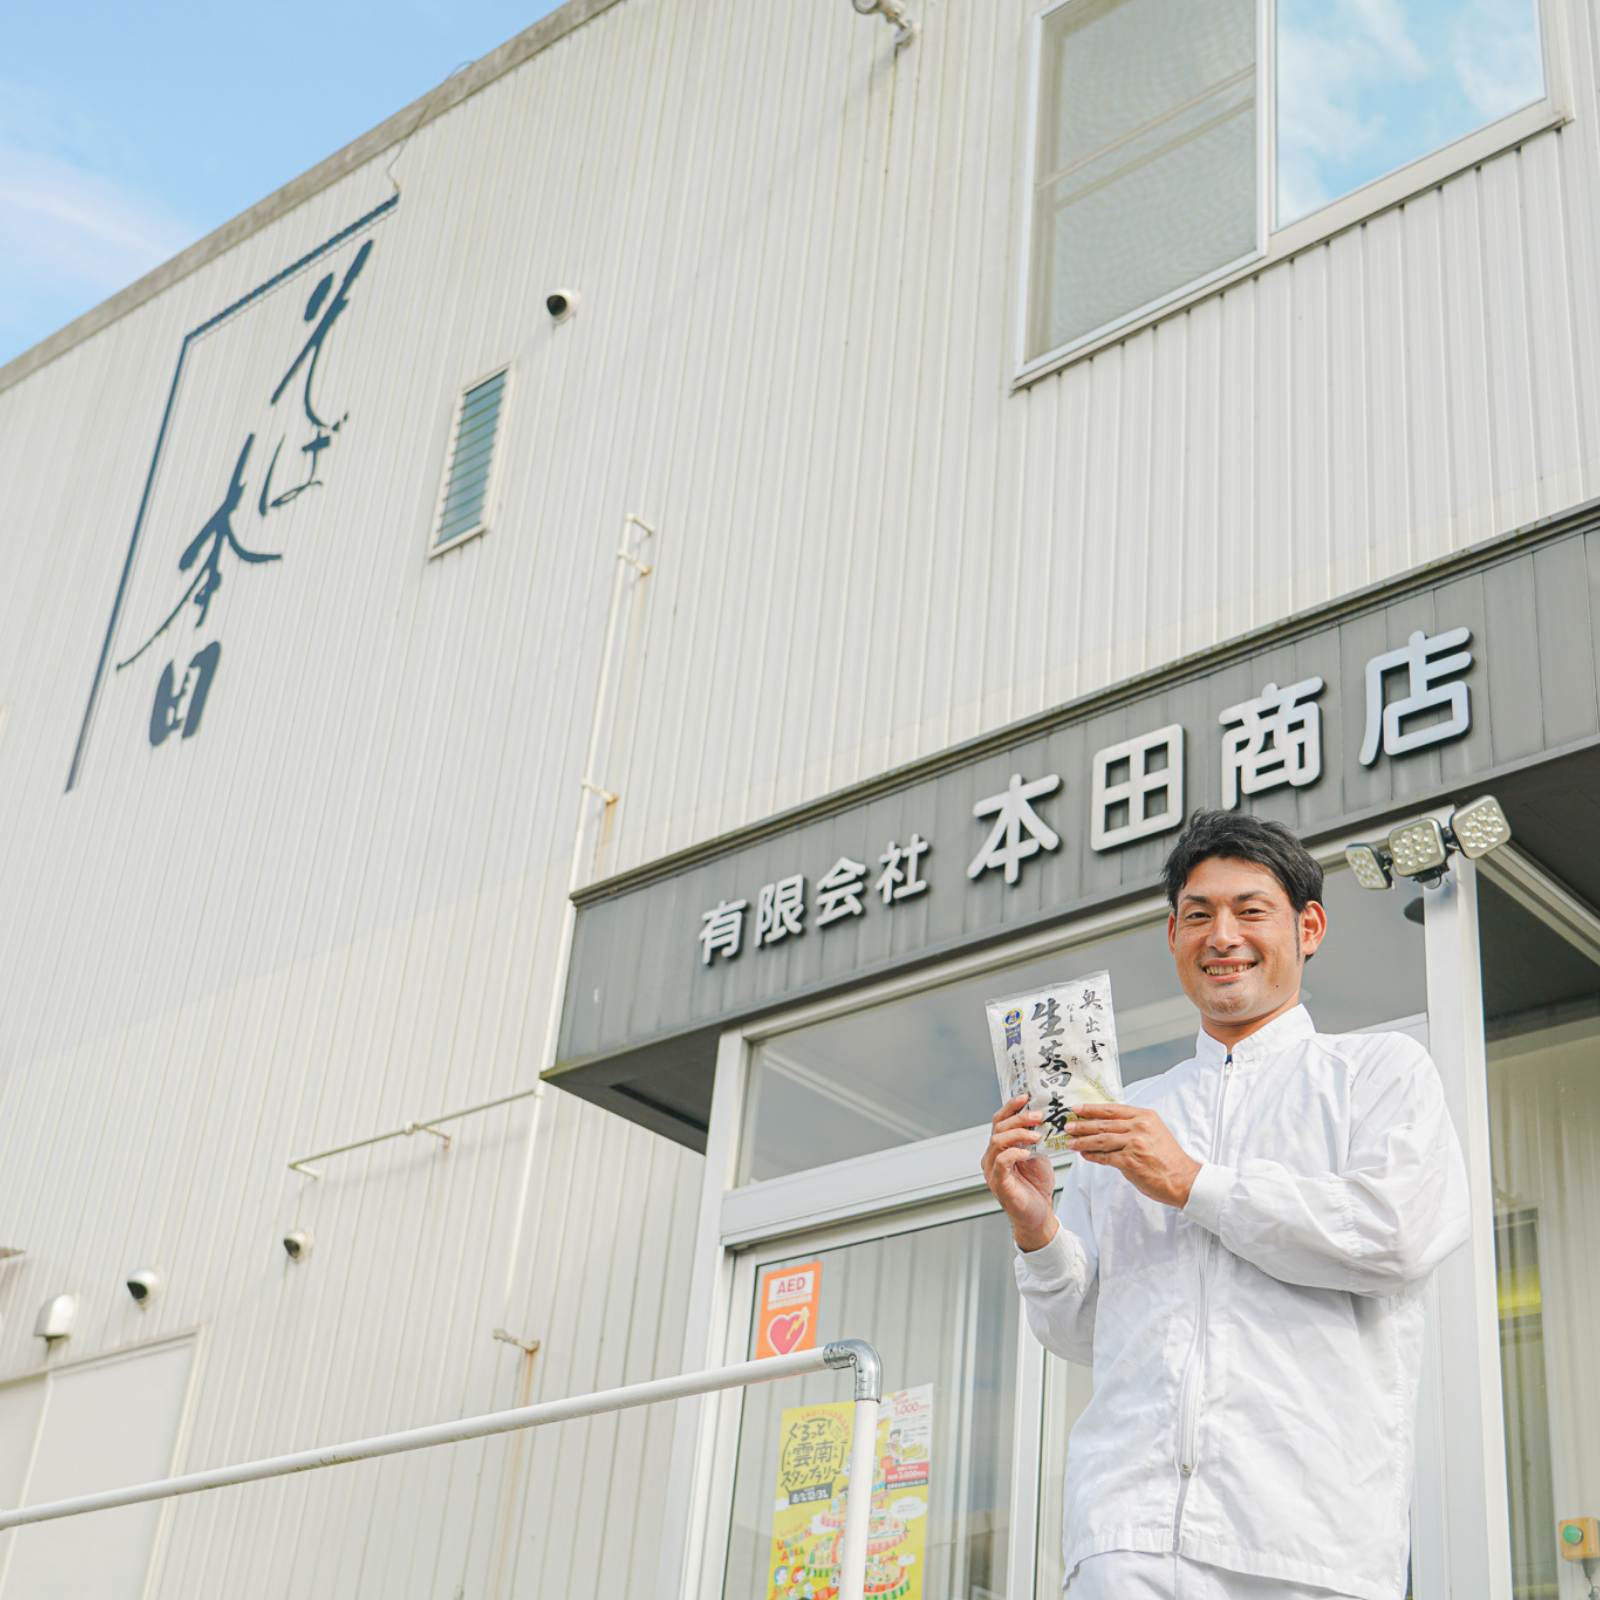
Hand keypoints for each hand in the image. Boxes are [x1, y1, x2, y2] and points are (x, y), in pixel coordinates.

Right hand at [981, 1095, 1058, 1252]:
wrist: (1038, 1215)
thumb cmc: (1036, 1186)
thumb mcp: (1038, 1156)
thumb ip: (1035, 1138)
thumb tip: (1043, 1117)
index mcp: (999, 1148)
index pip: (999, 1121)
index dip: (1010, 1107)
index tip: (1025, 1096)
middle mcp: (991, 1157)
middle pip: (998, 1128)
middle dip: (1019, 1118)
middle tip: (1038, 1115)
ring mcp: (992, 1170)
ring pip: (997, 1141)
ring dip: (1018, 1133)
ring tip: (1037, 1134)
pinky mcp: (998, 1183)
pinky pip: (1001, 1162)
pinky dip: (1014, 1153)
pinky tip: (1027, 1152)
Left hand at [1065, 1103, 1200, 1208]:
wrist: (1183, 1179)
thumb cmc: (1168, 1158)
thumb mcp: (1154, 1132)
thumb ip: (1134, 1126)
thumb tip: (1107, 1126)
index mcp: (1145, 1116)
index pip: (1113, 1109)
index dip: (1092, 1108)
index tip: (1078, 1108)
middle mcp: (1139, 1126)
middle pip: (1103, 1123)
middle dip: (1082, 1124)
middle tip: (1068, 1125)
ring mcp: (1134, 1143)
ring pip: (1101, 1139)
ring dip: (1082, 1140)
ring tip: (1070, 1141)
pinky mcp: (1129, 1161)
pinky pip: (1104, 1157)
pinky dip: (1092, 1156)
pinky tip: (1084, 1155)